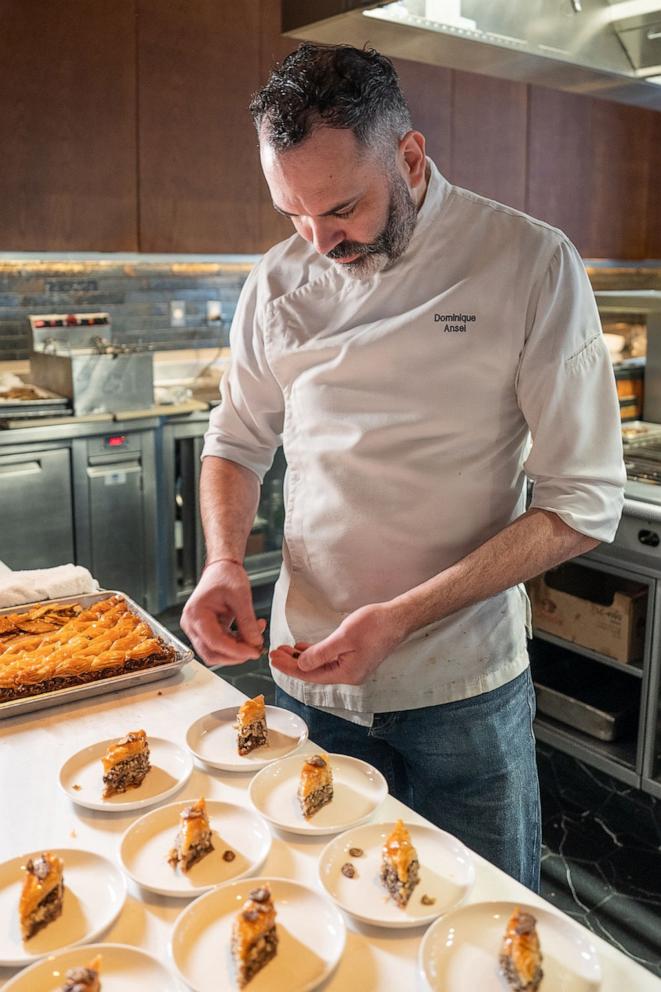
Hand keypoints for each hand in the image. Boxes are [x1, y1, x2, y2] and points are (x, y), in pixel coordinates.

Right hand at [181, 560, 265, 666]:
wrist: (221, 568)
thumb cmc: (226, 576)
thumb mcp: (241, 596)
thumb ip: (247, 621)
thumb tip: (255, 643)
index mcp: (196, 613)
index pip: (214, 641)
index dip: (235, 651)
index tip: (253, 652)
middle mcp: (191, 624)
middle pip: (211, 653)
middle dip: (235, 656)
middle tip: (255, 650)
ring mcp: (196, 629)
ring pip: (215, 652)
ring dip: (237, 650)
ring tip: (256, 637)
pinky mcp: (205, 630)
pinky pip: (220, 644)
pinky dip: (236, 643)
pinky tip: (250, 633)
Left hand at [269, 602, 404, 684]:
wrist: (397, 619)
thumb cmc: (374, 625)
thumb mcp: (343, 638)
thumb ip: (321, 653)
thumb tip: (302, 665)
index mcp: (346, 674)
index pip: (310, 675)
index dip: (289, 667)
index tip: (273, 659)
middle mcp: (348, 675)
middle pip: (313, 672)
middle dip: (292, 663)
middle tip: (274, 652)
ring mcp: (352, 667)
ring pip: (320, 666)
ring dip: (301, 658)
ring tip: (284, 649)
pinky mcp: (354, 658)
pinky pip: (328, 660)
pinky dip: (314, 654)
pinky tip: (303, 648)